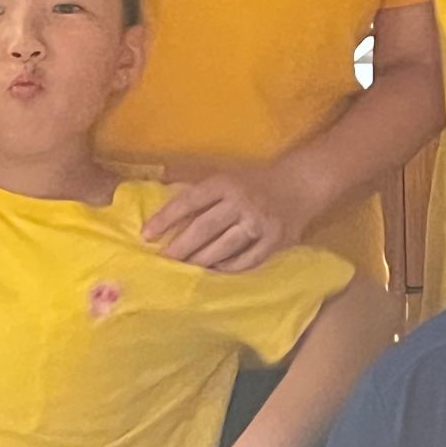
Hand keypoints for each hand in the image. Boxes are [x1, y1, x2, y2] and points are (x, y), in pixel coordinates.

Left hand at [145, 164, 318, 272]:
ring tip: (183, 271)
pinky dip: (227, 268)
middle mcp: (242, 201)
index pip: (189, 201)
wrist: (299, 184)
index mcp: (226, 182)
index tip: (146, 235)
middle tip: (163, 261)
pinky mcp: (274, 241)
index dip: (166, 218)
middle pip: (204, 228)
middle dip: (180, 247)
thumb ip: (194, 182)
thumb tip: (156, 187)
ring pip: (223, 247)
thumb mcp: (225, 174)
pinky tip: (214, 272)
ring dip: (200, 261)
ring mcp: (259, 222)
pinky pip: (246, 260)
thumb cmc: (253, 181)